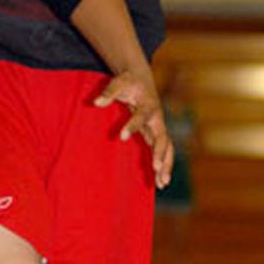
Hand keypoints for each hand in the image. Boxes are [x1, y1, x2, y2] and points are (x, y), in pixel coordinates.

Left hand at [95, 71, 173, 187]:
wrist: (140, 80)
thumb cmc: (128, 82)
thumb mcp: (118, 82)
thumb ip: (108, 92)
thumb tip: (96, 102)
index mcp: (148, 105)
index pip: (142, 117)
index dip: (132, 126)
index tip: (121, 136)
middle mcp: (157, 118)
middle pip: (163, 137)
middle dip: (160, 152)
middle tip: (155, 167)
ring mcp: (158, 127)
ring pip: (167, 147)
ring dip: (166, 164)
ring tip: (162, 183)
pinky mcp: (155, 133)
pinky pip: (163, 151)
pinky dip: (164, 165)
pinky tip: (160, 182)